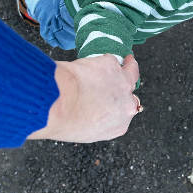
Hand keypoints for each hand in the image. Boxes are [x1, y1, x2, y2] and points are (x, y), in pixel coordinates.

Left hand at [26, 54, 140, 142]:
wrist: (61, 102)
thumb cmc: (66, 120)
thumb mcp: (84, 132)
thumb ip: (94, 122)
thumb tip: (86, 113)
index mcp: (119, 124)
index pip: (123, 113)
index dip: (117, 104)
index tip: (110, 100)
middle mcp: (126, 105)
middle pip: (131, 92)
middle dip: (127, 85)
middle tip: (127, 76)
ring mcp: (122, 83)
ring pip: (130, 71)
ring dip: (127, 65)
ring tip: (126, 60)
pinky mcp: (112, 65)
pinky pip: (109, 60)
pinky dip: (101, 61)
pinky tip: (94, 62)